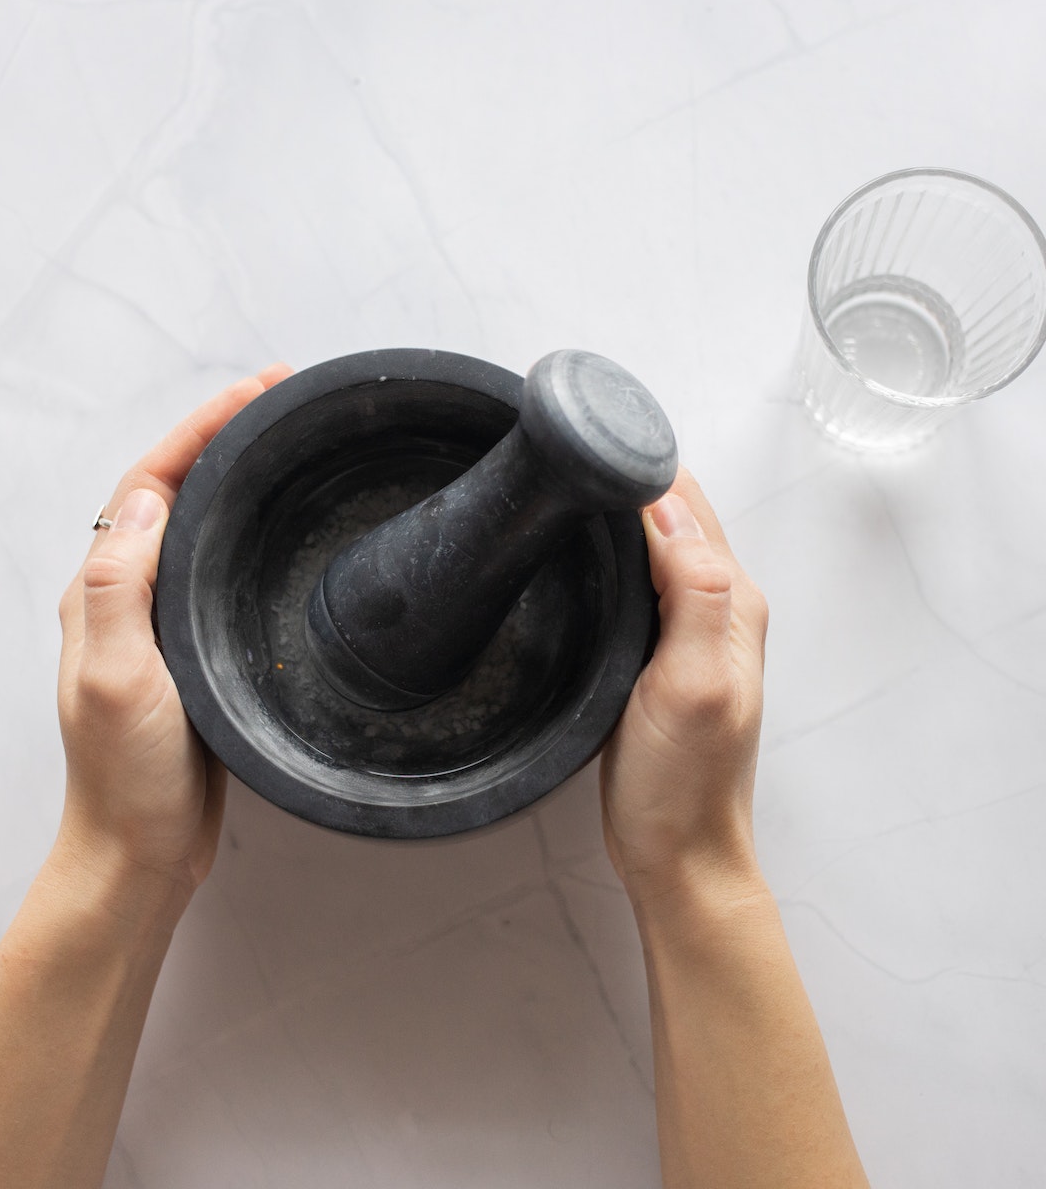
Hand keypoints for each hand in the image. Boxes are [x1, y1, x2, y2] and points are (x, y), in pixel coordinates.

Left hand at [56, 365, 291, 907]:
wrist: (142, 852)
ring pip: (202, 527)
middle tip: (286, 401)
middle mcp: (128, 596)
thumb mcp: (119, 678)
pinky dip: (251, 532)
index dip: (203, 429)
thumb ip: (121, 587)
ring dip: (240, 477)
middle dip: (226, 436)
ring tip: (291, 445)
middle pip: (177, 491)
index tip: (260, 391)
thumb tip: (149, 498)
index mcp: (103, 590)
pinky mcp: (195, 652)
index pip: (153, 483)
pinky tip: (286, 532)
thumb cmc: (128, 776)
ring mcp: (162, 623)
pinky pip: (221, 570)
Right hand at [600, 467, 768, 903]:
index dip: (639, 463)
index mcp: (732, 602)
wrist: (677, 855)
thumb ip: (695, 593)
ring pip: (651, 545)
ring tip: (562, 484)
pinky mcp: (658, 655)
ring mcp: (688, 631)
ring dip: (615, 511)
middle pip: (671, 514)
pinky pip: (636, 583)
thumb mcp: (692, 686)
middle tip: (560, 450)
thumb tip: (667, 508)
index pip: (685, 503)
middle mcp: (718, 607)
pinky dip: (609, 555)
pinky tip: (576, 555)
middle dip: (624, 474)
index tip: (587, 436)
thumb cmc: (683, 783)